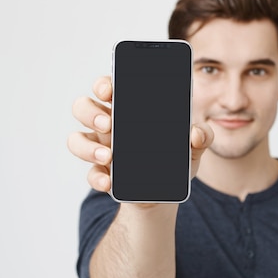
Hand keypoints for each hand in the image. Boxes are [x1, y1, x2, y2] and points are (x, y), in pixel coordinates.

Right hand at [67, 76, 214, 192]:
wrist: (164, 193)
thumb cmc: (173, 159)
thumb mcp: (191, 147)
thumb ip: (201, 136)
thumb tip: (195, 133)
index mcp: (127, 108)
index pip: (108, 87)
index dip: (104, 84)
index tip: (109, 90)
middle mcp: (108, 125)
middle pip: (83, 107)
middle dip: (90, 112)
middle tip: (108, 124)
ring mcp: (100, 149)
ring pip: (76, 139)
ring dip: (87, 147)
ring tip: (108, 156)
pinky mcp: (101, 174)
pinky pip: (90, 173)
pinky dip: (97, 177)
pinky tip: (110, 182)